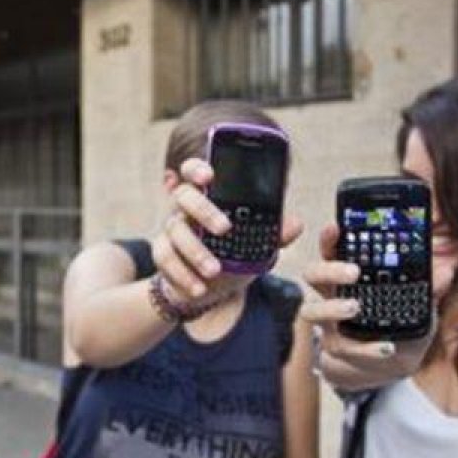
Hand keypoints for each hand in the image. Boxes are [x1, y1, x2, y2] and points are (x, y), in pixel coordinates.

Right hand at [151, 157, 302, 305]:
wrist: (207, 288)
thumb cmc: (231, 256)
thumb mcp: (255, 246)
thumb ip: (274, 234)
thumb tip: (296, 224)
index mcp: (207, 197)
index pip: (194, 171)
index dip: (197, 169)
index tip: (209, 176)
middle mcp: (185, 209)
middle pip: (184, 197)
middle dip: (203, 210)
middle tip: (225, 228)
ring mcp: (171, 230)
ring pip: (175, 231)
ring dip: (195, 252)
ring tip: (215, 271)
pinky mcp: (162, 253)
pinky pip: (166, 260)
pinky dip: (183, 275)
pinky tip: (199, 288)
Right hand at [300, 223, 453, 391]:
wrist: (389, 365)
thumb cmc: (399, 324)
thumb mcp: (418, 303)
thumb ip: (429, 287)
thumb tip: (446, 271)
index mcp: (349, 277)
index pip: (333, 251)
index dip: (329, 239)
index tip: (335, 227)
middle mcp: (332, 296)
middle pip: (313, 275)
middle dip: (329, 270)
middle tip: (353, 271)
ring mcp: (330, 324)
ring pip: (312, 312)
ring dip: (332, 308)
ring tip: (354, 307)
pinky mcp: (336, 351)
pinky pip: (342, 348)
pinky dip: (365, 348)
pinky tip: (386, 347)